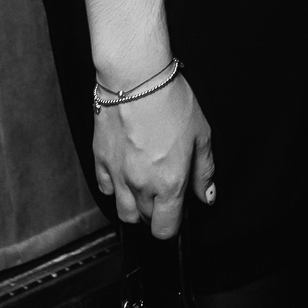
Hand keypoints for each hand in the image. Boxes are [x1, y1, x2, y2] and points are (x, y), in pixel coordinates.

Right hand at [93, 71, 215, 239]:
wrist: (135, 79)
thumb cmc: (170, 101)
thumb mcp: (201, 134)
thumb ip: (204, 171)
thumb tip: (207, 195)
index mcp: (169, 184)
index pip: (166, 229)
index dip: (173, 225)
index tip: (178, 213)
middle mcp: (141, 186)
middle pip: (145, 220)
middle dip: (157, 212)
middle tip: (166, 190)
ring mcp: (117, 176)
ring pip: (123, 211)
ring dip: (135, 206)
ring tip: (146, 186)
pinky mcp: (100, 161)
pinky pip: (105, 188)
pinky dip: (115, 187)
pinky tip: (126, 172)